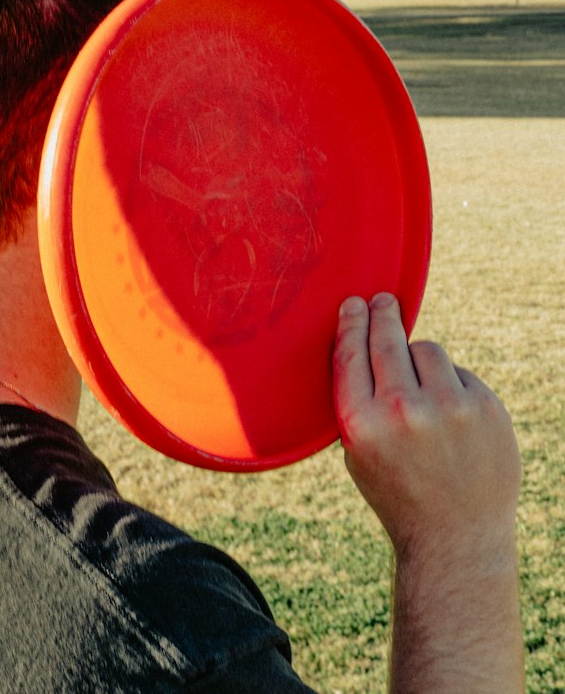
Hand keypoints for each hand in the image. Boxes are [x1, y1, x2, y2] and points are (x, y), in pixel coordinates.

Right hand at [333, 292, 519, 559]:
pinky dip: (453, 386)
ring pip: (427, 349)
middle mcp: (405, 412)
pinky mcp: (487, 409)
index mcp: (363, 424)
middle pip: (388, 339)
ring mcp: (451, 409)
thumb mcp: (357, 452)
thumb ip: (356, 401)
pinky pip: (460, 374)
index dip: (351, 322)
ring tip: (422, 388)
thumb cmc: (398, 491)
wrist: (457, 538)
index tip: (353, 304)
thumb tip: (359, 338)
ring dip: (420, 360)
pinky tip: (451, 417)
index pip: (351, 353)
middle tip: (383, 300)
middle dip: (382, 314)